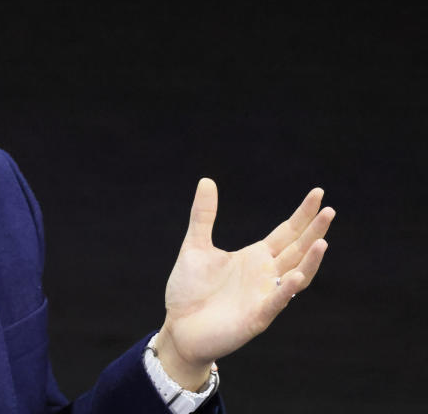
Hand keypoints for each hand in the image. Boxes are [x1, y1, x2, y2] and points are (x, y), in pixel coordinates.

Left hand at [155, 178, 334, 388]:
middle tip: (329, 210)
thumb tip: (206, 180)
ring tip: (322, 241)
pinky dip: (287, 290)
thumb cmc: (189, 291)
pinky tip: (296, 275)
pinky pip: (276, 302)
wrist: (178, 328)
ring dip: (310, 260)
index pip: (287, 232)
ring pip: (296, 275)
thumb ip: (203, 216)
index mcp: (255, 258)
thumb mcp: (195, 246)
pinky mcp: (256, 317)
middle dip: (313, 231)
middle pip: (297, 249)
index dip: (302, 214)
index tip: (318, 193)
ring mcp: (264, 296)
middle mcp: (265, 275)